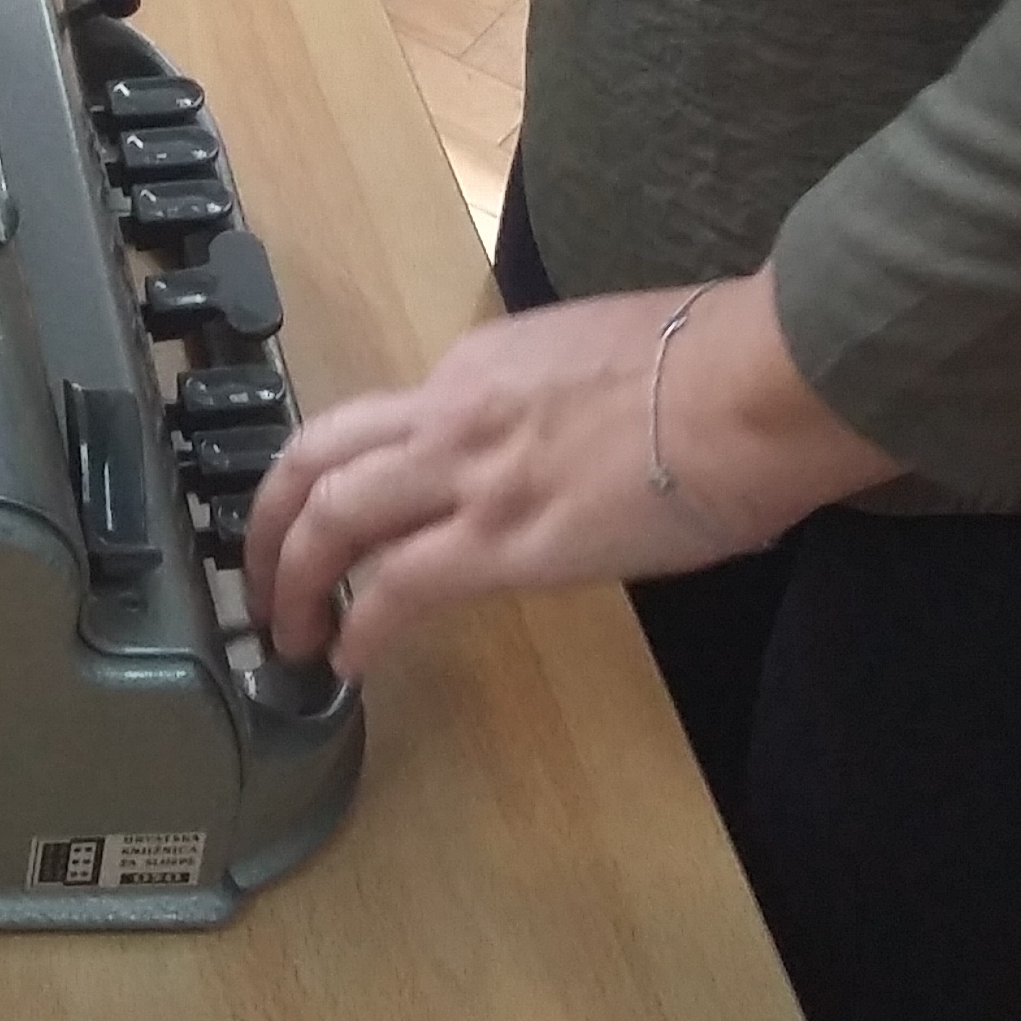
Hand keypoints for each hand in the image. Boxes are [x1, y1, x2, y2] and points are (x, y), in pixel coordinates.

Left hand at [243, 268, 900, 679]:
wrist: (763, 383)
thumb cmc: (723, 369)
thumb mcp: (607, 359)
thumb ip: (556, 398)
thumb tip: (567, 439)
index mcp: (479, 364)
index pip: (383, 419)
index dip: (348, 474)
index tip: (343, 515)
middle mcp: (450, 410)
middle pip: (313, 458)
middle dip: (268, 522)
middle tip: (258, 577)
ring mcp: (468, 475)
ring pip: (328, 519)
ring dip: (289, 581)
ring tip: (286, 632)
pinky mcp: (500, 541)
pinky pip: (392, 588)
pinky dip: (356, 628)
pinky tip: (349, 662)